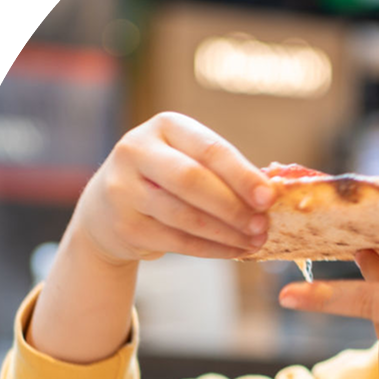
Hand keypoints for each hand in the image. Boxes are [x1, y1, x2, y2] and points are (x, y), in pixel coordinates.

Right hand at [67, 112, 274, 264]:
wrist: (107, 210)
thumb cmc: (165, 181)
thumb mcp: (186, 161)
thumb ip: (222, 171)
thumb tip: (272, 193)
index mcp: (163, 126)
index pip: (208, 149)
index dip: (241, 174)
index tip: (269, 197)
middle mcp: (136, 151)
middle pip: (192, 180)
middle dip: (233, 206)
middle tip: (262, 225)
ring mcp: (124, 189)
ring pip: (185, 215)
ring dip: (226, 232)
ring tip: (254, 241)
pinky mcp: (125, 225)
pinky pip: (177, 241)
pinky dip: (211, 249)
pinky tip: (233, 251)